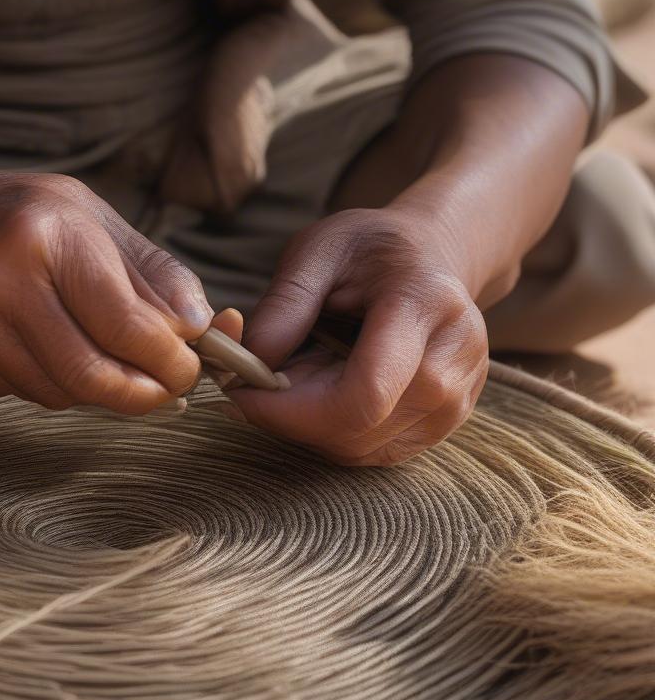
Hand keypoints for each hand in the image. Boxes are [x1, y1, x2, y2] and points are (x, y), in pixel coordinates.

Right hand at [0, 169, 211, 413]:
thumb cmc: (19, 216)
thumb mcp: (91, 218)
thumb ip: (152, 273)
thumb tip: (203, 326)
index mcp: (48, 233)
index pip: (127, 324)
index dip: (170, 361)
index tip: (188, 370)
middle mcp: (1, 278)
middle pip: (91, 374)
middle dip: (143, 395)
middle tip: (165, 391)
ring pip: (59, 392)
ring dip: (100, 390)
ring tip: (108, 361)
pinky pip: (23, 392)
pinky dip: (56, 385)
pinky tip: (52, 352)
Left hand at [228, 207, 489, 465]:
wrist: (433, 256)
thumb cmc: (370, 248)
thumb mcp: (316, 249)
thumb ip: (283, 304)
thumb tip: (249, 367)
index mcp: (425, 304)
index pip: (364, 393)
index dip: (290, 408)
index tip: (242, 389)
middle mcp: (454, 360)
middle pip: (356, 429)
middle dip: (292, 415)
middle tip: (268, 375)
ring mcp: (456, 399)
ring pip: (359, 448)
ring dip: (310, 424)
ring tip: (307, 370)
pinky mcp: (444, 424)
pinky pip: (370, 451)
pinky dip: (332, 431)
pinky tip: (328, 389)